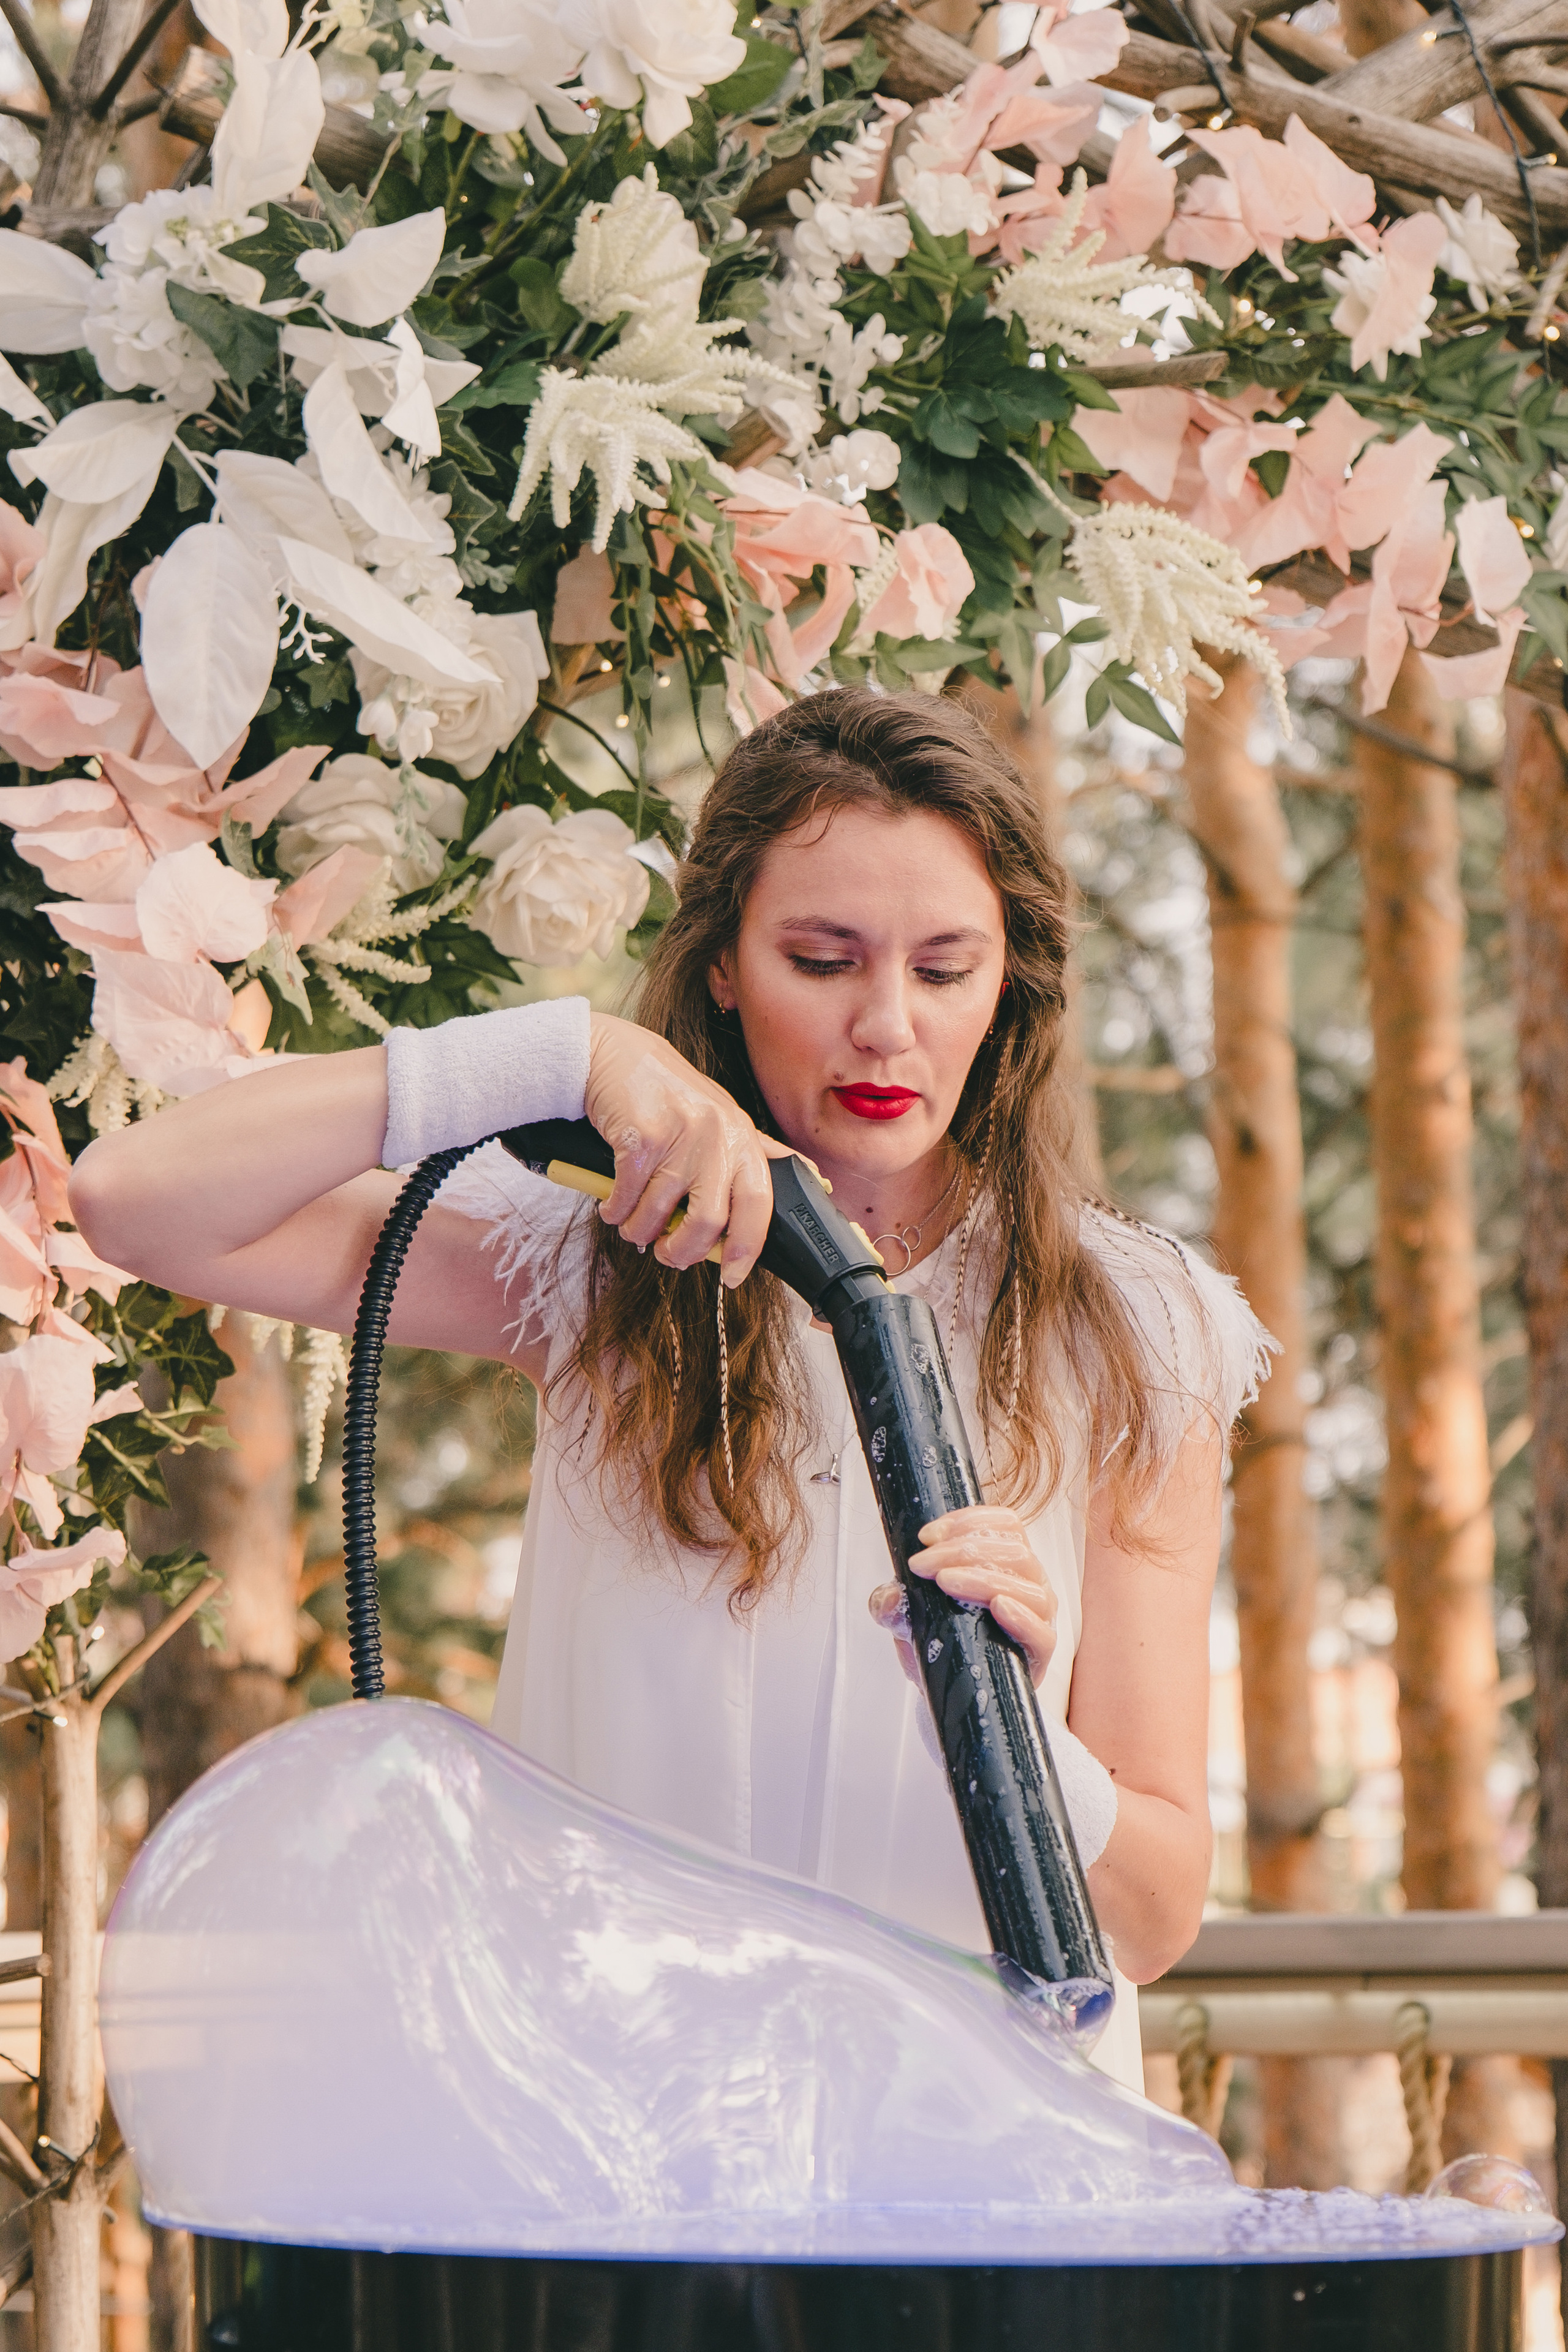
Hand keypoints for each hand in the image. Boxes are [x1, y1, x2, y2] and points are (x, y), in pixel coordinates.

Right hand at [584, 1012, 796, 1286]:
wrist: (616, 1055)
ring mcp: (677, 1137)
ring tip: (633, 1226)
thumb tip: (810, 1179)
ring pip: (660, 1216)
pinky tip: (612, 1206)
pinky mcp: (638, 1138)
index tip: (733, 1276)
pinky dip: (614, 1212)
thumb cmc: (668, 1093)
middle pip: (709, 1222)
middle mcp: (716, 1137)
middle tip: (668, 1255)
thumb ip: (753, 1152)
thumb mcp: (720, 1118)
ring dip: (639, 1232)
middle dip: (683, 1252)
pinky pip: (626, 1198)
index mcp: (741, 1139)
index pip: (759, 1203)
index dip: (748, 1248)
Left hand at [900, 1504, 1056, 1686]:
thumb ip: (892, 1604)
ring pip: (1028, 1585)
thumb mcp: (908, 1619)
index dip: (969, 1521)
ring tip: (945, 1582)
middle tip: (921, 1565)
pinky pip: (1042, 1633)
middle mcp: (1029, 1583)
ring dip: (983, 1577)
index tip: (927, 1537)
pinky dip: (1021, 1616)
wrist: (952, 1693)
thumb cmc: (942, 1643)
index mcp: (1007, 1562)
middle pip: (1013, 1549)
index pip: (1006, 1524)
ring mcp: (1038, 1618)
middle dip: (962, 1550)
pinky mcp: (1039, 1654)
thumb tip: (891, 1595)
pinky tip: (997, 1607)